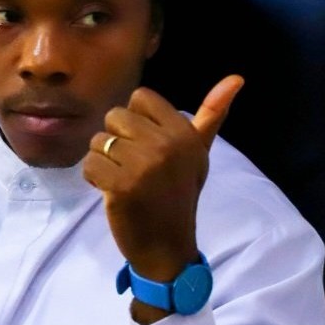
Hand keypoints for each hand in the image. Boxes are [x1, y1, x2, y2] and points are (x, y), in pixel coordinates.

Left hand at [82, 75, 243, 314]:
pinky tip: (111, 191)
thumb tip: (236, 78)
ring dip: (103, 161)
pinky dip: (93, 178)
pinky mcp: (120, 185)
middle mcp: (167, 145)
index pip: (140, 97)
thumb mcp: (197, 154)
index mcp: (185, 133)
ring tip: (122, 179)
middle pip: (115, 116)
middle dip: (116, 141)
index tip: (146, 146)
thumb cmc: (178, 195)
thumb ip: (211, 115)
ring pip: (98, 140)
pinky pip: (88, 163)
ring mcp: (144, 166)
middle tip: (133, 167)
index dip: (135, 121)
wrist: (167, 246)